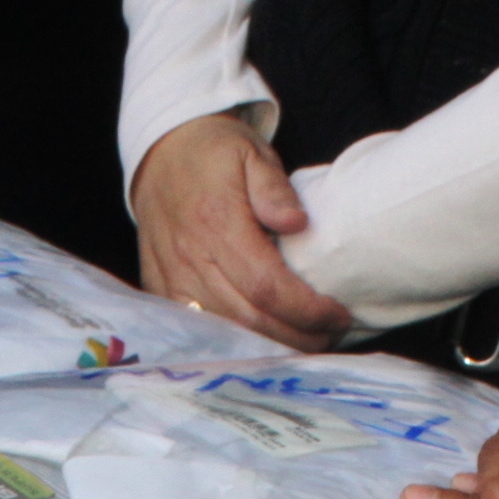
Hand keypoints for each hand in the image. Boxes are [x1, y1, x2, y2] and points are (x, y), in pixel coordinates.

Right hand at [130, 113, 350, 349]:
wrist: (160, 152)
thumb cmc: (215, 154)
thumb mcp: (252, 154)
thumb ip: (274, 189)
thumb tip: (297, 223)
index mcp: (218, 223)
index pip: (267, 286)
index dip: (306, 310)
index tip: (337, 315)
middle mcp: (192, 258)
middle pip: (250, 319)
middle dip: (296, 336)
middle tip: (330, 336)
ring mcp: (173, 278)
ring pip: (226, 331)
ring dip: (269, 346)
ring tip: (304, 342)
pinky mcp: (162, 288)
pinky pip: (199, 329)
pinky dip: (234, 343)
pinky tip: (263, 343)